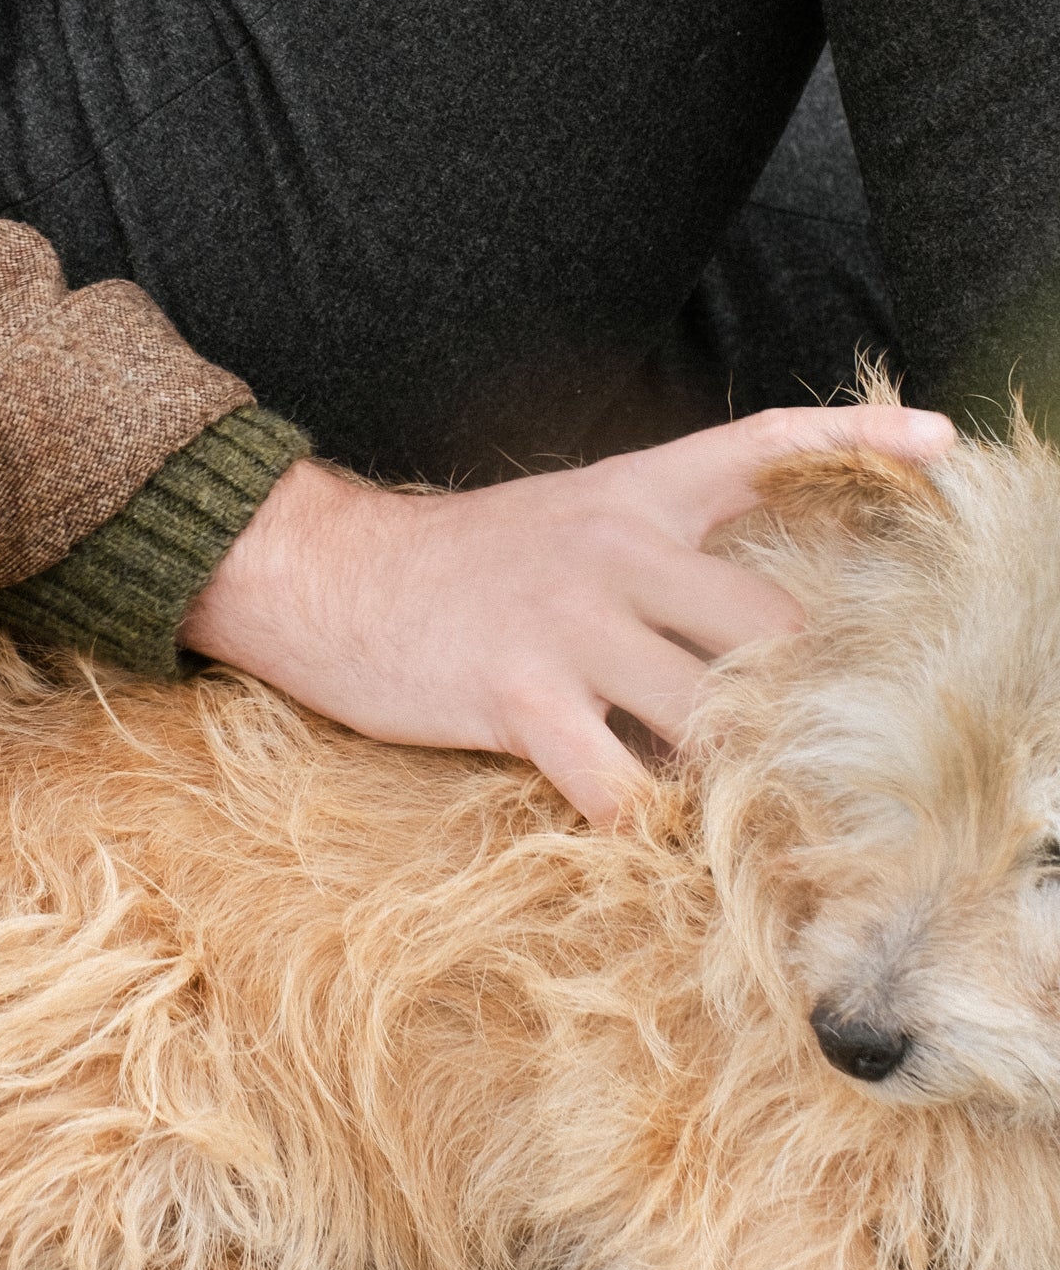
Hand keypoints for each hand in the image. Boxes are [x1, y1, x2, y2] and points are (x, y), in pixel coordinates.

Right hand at [177, 405, 956, 822]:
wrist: (326, 574)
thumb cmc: (459, 565)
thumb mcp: (567, 521)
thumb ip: (660, 551)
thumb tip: (753, 619)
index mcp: (633, 494)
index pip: (759, 442)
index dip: (855, 439)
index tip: (944, 446)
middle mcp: (616, 546)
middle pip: (769, 623)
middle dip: (808, 698)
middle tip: (838, 758)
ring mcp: (570, 619)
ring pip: (710, 708)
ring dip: (737, 773)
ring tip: (754, 817)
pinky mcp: (519, 691)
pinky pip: (621, 780)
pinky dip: (643, 820)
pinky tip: (637, 830)